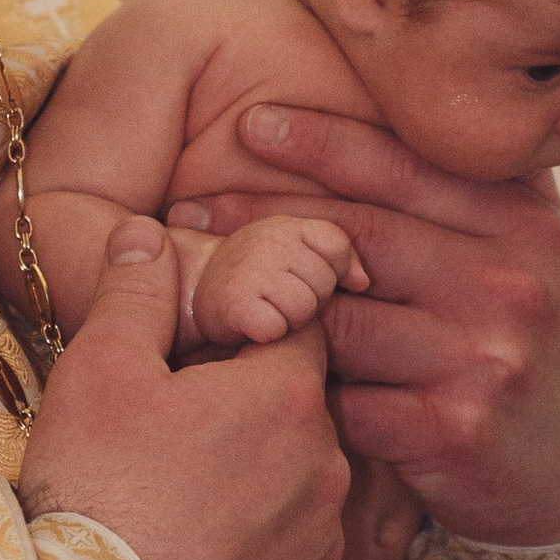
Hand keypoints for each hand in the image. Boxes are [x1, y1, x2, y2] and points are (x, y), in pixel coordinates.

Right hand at [17, 217, 347, 559]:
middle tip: (175, 428)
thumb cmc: (95, 493)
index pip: (298, 325)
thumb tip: (147, 234)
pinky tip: (201, 558)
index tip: (207, 343)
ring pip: (299, 483)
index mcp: (288, 394)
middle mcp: (327, 465)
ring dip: (257, 479)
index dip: (250, 326)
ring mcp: (324, 542)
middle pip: (298, 409)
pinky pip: (296, 556)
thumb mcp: (98, 370)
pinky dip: (261, 551)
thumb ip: (134, 292)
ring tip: (180, 500)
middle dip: (249, 406)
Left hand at [172, 106, 559, 543]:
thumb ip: (478, 197)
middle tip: (188, 209)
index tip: (249, 122)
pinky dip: (306, 395)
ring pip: (338, 322)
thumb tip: (403, 107)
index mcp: (525, 223)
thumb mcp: (541, 256)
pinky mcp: (451, 429)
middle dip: (262, 221)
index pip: (405, 164)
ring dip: (273, 317)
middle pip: (356, 235)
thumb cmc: (543, 349)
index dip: (320, 139)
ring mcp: (482, 356)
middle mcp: (509, 280)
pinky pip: (344, 400)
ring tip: (209, 304)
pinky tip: (266, 390)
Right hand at [182, 213, 364, 349]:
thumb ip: (339, 257)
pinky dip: (268, 334)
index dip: (329, 272)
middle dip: (310, 299)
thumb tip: (363, 282)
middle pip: (323, 283)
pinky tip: (253, 325)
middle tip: (278, 298)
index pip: (336, 247)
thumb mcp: (298, 252)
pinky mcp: (235, 303)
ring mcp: (250, 269)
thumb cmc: (258, 274)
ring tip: (268, 310)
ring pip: (304, 308)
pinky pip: (278, 328)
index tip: (303, 278)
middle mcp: (268, 240)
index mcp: (288, 225)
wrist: (196, 290)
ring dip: (290, 320)